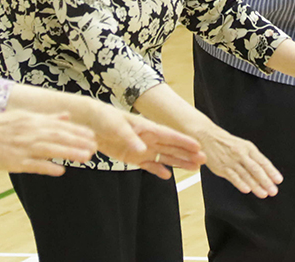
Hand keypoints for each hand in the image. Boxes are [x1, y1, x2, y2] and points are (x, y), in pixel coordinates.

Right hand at [0, 110, 97, 175]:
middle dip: (78, 142)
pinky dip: (47, 167)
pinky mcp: (14, 161)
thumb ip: (47, 118)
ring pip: (50, 150)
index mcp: (34, 121)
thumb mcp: (26, 116)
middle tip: (94, 148)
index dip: (78, 131)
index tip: (93, 136)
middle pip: (59, 137)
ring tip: (86, 157)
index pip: (61, 126)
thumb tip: (67, 116)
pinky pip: (34, 164)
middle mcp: (31, 132)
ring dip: (69, 153)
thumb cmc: (3, 125)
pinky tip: (61, 170)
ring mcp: (23, 147)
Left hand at [78, 102, 205, 178]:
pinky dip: (158, 170)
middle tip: (204, 160)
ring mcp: (142, 148)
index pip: (169, 135)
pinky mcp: (133, 157)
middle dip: (188, 153)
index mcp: (147, 128)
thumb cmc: (105, 119)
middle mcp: (148, 138)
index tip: (198, 146)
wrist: (91, 124)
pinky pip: (150, 165)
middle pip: (172, 147)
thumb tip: (143, 149)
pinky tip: (168, 176)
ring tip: (194, 168)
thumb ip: (130, 138)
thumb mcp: (117, 126)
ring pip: (165, 157)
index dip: (184, 141)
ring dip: (179, 162)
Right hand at [195, 125, 283, 198]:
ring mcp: (231, 161)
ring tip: (263, 194)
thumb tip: (266, 172)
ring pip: (246, 175)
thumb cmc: (228, 143)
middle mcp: (241, 154)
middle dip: (265, 181)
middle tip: (273, 190)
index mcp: (248, 148)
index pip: (262, 161)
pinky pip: (233, 177)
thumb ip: (253, 158)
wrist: (208, 137)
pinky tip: (246, 190)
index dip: (271, 171)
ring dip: (255, 186)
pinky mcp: (222, 168)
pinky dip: (240, 184)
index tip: (278, 180)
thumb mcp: (243, 146)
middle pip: (256, 169)